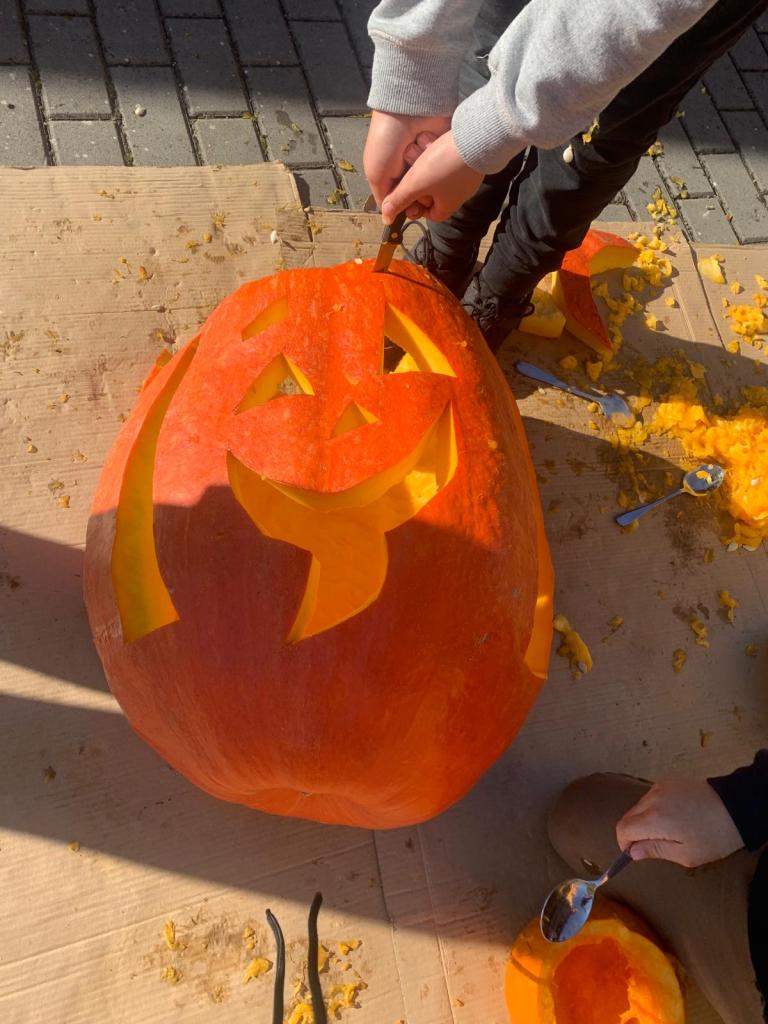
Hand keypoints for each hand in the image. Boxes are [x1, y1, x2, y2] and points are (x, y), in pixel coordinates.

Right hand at [364, 111, 451, 208]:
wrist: (406, 110)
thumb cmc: (386, 142)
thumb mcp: (376, 174)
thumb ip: (384, 198)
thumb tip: (387, 219)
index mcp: (395, 176)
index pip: (405, 200)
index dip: (409, 206)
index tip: (412, 208)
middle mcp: (412, 169)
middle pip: (423, 194)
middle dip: (421, 194)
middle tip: (421, 190)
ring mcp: (428, 160)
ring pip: (435, 182)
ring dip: (426, 174)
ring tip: (420, 161)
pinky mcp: (442, 150)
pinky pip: (445, 165)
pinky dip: (438, 160)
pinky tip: (433, 153)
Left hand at [379, 130, 483, 224]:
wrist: (478, 137)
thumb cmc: (444, 165)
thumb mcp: (416, 184)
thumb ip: (400, 200)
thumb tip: (386, 218)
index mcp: (447, 205)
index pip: (429, 214)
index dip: (415, 206)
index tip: (407, 193)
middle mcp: (459, 194)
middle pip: (432, 191)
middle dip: (418, 177)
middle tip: (413, 165)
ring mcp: (466, 176)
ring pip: (438, 171)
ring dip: (426, 159)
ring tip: (421, 146)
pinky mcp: (469, 158)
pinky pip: (449, 157)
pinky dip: (438, 149)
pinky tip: (433, 139)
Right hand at [616, 778, 743, 868]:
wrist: (735, 807)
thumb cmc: (713, 837)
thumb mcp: (686, 855)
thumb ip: (654, 851)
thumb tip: (632, 852)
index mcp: (654, 820)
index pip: (623, 829)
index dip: (623, 843)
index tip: (634, 852)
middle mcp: (652, 800)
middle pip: (628, 816)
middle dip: (634, 833)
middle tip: (654, 844)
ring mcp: (659, 787)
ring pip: (639, 806)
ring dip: (644, 820)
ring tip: (667, 830)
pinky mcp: (668, 781)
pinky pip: (651, 797)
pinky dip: (654, 808)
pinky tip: (673, 816)